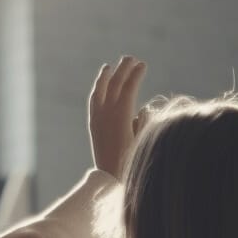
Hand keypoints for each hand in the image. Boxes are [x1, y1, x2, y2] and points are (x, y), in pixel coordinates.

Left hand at [88, 56, 147, 178]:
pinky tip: (100, 84)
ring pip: (100, 90)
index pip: (128, 87)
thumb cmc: (132, 162)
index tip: (143, 65)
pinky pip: (94, 100)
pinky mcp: (93, 124)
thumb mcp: (143, 142)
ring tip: (112, 66)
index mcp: (121, 116)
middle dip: (124, 69)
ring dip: (107, 76)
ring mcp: (98, 117)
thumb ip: (144, 122)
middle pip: (115, 84)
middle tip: (132, 58)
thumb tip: (143, 109)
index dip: (136, 74)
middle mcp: (107, 113)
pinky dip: (97, 89)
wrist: (110, 179)